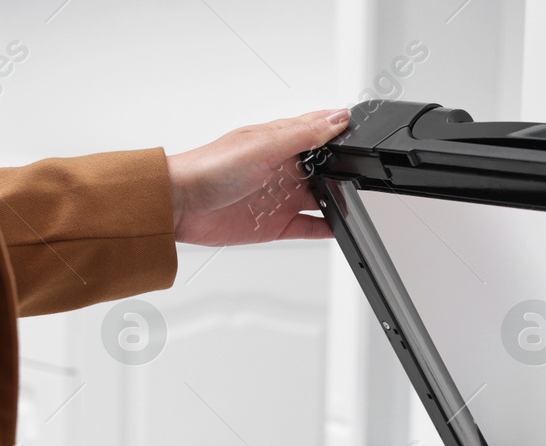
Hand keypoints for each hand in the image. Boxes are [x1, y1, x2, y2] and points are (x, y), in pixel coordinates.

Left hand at [167, 108, 350, 245]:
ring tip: (358, 202)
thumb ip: (302, 134)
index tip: (366, 133)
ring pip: (321, 198)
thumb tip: (336, 117)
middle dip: (344, 171)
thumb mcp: (262, 145)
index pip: (320, 130)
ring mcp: (280, 197)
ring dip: (338, 200)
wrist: (180, 205)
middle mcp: (283, 167)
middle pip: (325, 168)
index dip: (341, 130)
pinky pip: (310, 227)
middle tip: (365, 175)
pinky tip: (342, 228)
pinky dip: (327, 228)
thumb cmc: (209, 168)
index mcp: (280, 140)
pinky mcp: (276, 225)